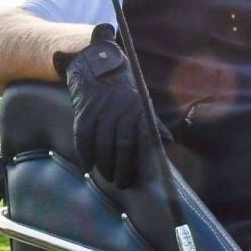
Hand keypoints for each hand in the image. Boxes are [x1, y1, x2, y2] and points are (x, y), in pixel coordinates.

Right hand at [54, 24, 163, 187]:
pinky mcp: (83, 112)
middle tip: (119, 183)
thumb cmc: (124, 91)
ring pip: (100, 143)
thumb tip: (168, 142)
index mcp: (136, 108)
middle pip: (118, 145)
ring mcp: (99, 110)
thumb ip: (153, 124)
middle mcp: (118, 109)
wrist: (98, 67)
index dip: (132, 162)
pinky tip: (87, 165)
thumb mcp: (142, 103)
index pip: (134, 141)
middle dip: (119, 168)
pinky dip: (84, 153)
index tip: (131, 178)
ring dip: (102, 164)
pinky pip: (82, 137)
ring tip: (106, 176)